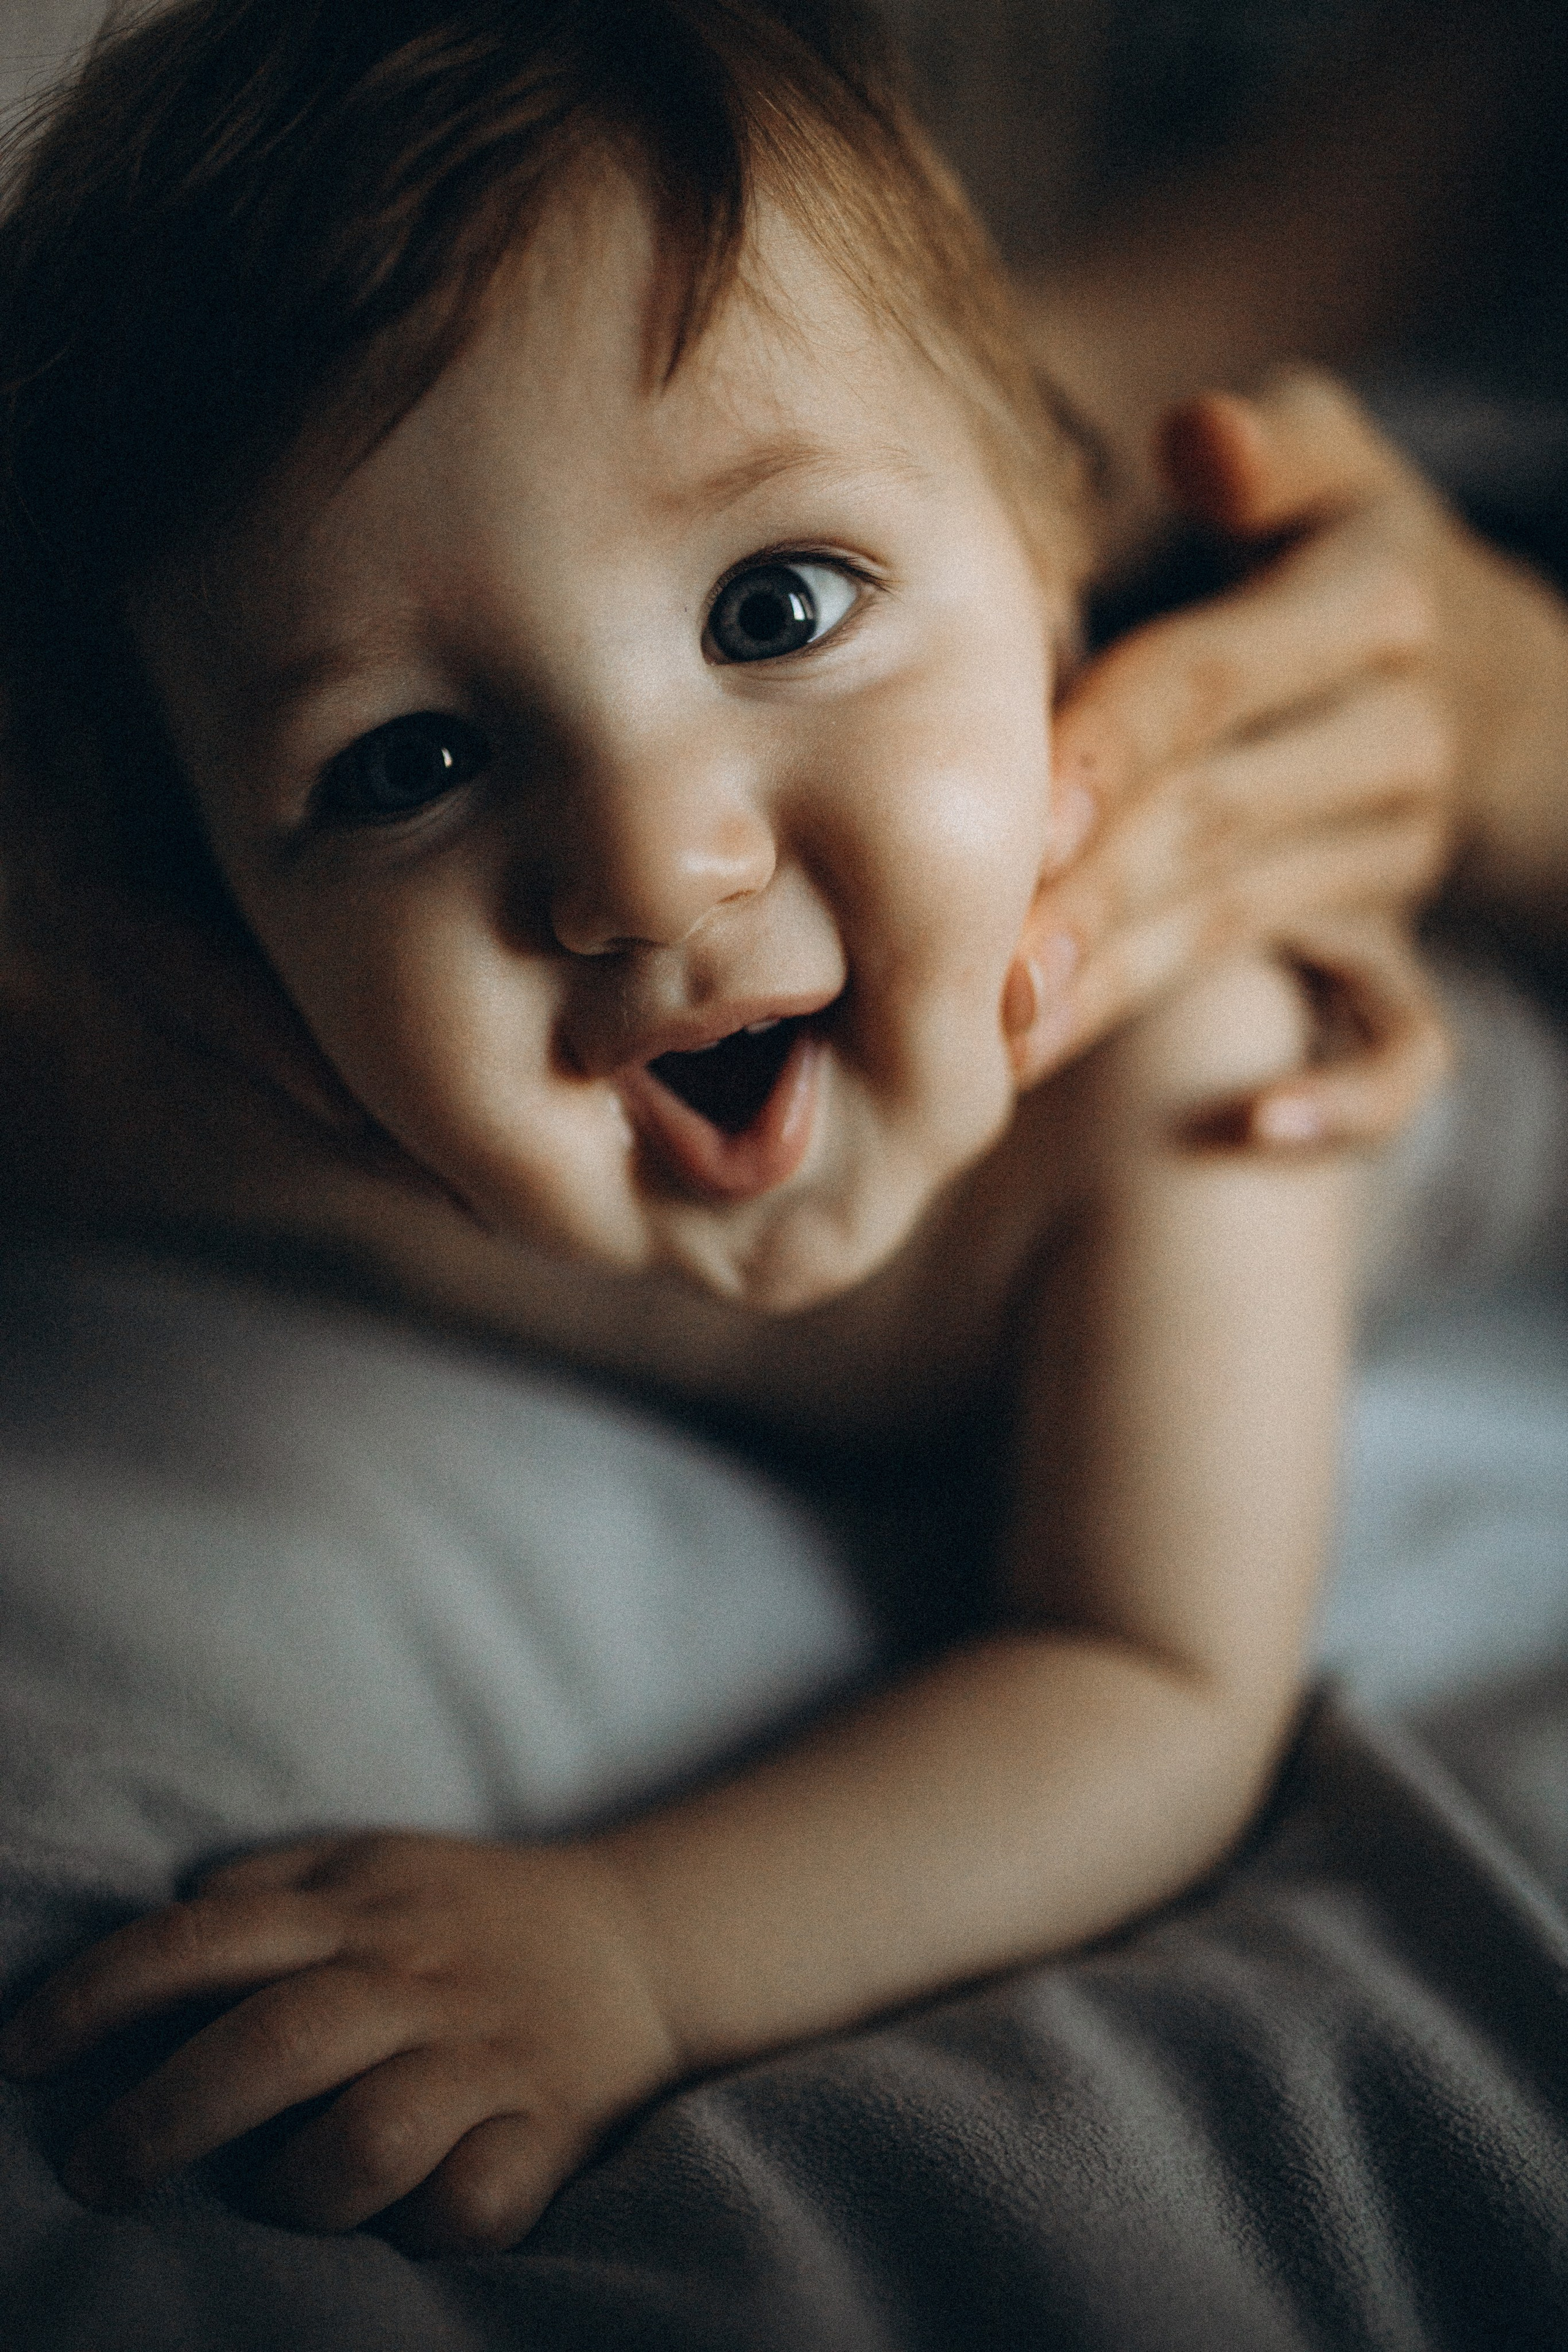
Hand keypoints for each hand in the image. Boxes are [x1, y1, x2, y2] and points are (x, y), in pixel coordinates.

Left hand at [0, 1831, 679, 2252]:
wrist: (642, 1936)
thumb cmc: (471, 1911)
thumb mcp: (372, 1859)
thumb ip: (269, 1881)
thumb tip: (166, 1912)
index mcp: (359, 1911)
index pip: (207, 1939)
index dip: (100, 1992)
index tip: (23, 2054)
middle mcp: (412, 1982)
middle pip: (275, 2043)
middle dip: (164, 2117)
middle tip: (97, 2174)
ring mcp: (482, 2060)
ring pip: (370, 2139)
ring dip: (295, 2189)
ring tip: (266, 2204)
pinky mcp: (547, 2132)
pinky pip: (474, 2207)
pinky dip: (426, 2230)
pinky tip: (399, 2224)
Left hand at [1009, 369, 1567, 1143]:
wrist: (1478, 670)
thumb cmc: (1326, 551)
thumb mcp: (1324, 461)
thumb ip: (1262, 448)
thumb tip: (1193, 434)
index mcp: (1368, 605)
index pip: (1214, 681)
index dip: (1115, 749)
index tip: (1023, 823)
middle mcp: (1395, 735)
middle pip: (1217, 820)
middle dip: (1094, 897)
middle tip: (982, 971)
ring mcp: (1402, 852)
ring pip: (1249, 924)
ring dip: (1129, 987)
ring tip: (1008, 1042)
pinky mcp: (1404, 937)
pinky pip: (1407, 1034)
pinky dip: (1350, 1089)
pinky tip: (1257, 1127)